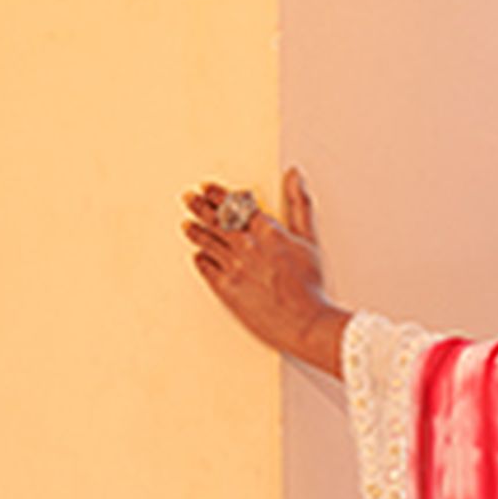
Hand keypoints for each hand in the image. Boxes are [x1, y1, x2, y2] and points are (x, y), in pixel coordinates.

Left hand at [182, 170, 349, 372]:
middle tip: (189, 198)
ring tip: (187, 224)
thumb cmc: (310, 285)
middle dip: (200, 206)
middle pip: (217, 220)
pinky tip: (197, 255)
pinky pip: (206, 268)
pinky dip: (200, 259)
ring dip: (196, 230)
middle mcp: (247, 245)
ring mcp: (234, 266)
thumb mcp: (309, 238)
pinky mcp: (226, 287)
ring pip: (208, 242)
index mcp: (267, 231)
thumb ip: (299, 204)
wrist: (305, 321)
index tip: (207, 188)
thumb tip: (295, 176)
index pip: (236, 205)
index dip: (219, 195)